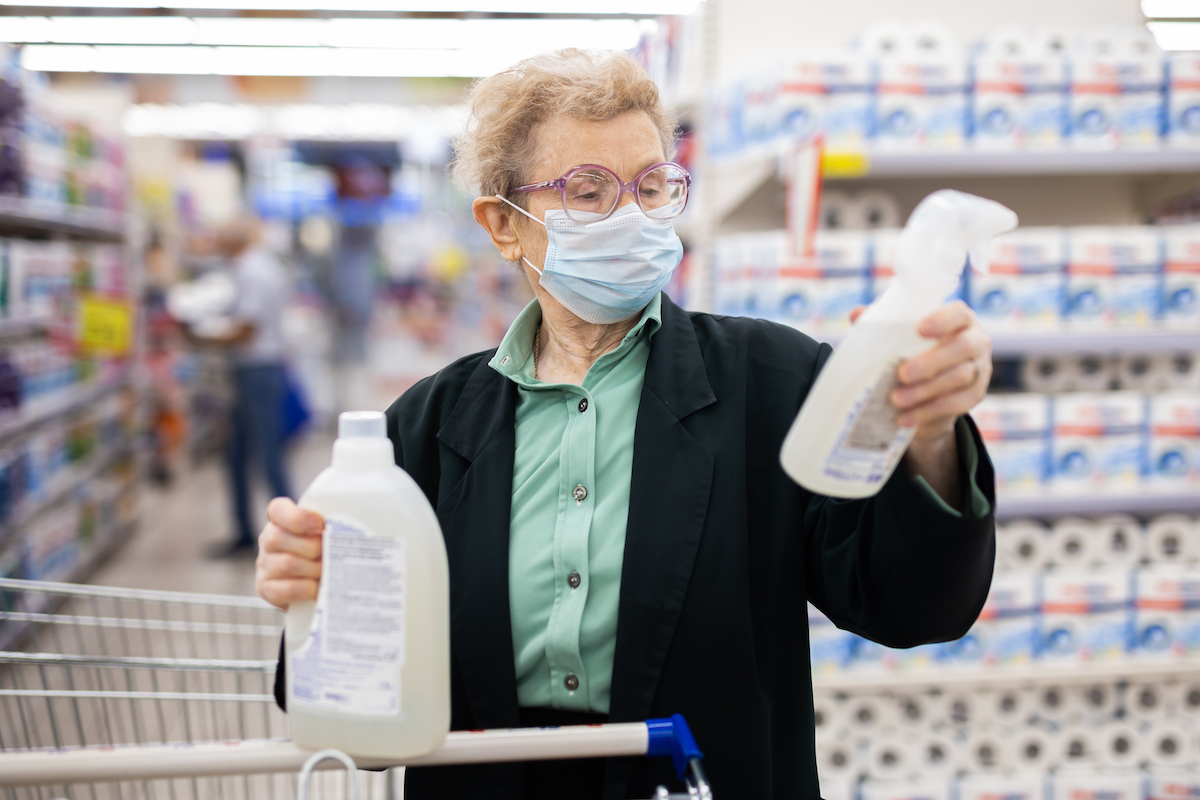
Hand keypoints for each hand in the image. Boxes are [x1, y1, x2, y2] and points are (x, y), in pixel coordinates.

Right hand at [255, 497, 324, 610]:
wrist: (313, 586)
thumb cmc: (324, 552)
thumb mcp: (325, 534)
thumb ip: (331, 526)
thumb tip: (352, 529)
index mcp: (280, 520)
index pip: (277, 510)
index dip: (299, 516)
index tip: (321, 524)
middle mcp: (267, 540)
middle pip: (278, 538)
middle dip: (313, 547)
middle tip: (330, 554)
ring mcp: (264, 565)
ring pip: (286, 564)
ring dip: (314, 569)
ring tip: (328, 572)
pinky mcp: (266, 589)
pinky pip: (288, 589)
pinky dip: (309, 589)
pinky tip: (319, 588)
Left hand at [851, 300, 991, 441]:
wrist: (929, 390)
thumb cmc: (914, 350)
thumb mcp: (900, 336)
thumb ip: (882, 322)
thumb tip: (856, 315)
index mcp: (960, 319)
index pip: (958, 313)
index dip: (942, 320)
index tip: (920, 330)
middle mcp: (976, 341)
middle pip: (963, 347)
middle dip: (932, 361)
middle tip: (902, 374)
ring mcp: (980, 369)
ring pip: (960, 378)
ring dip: (925, 390)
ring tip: (896, 399)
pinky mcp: (975, 395)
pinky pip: (956, 404)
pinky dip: (927, 412)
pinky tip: (903, 418)